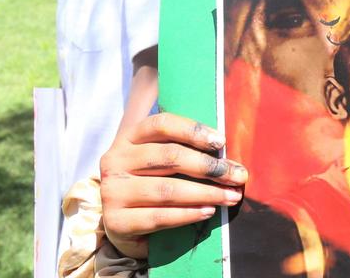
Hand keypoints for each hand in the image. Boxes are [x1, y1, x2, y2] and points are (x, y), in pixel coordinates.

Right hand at [99, 112, 247, 258]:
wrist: (122, 225)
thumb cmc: (150, 185)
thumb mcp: (158, 162)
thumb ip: (182, 151)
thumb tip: (226, 154)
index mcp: (128, 138)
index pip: (160, 125)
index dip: (192, 130)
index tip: (221, 142)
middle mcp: (115, 161)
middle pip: (168, 157)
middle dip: (208, 167)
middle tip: (237, 175)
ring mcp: (112, 192)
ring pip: (167, 189)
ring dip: (205, 193)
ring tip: (230, 196)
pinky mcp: (116, 222)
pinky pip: (159, 217)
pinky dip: (188, 214)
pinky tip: (208, 211)